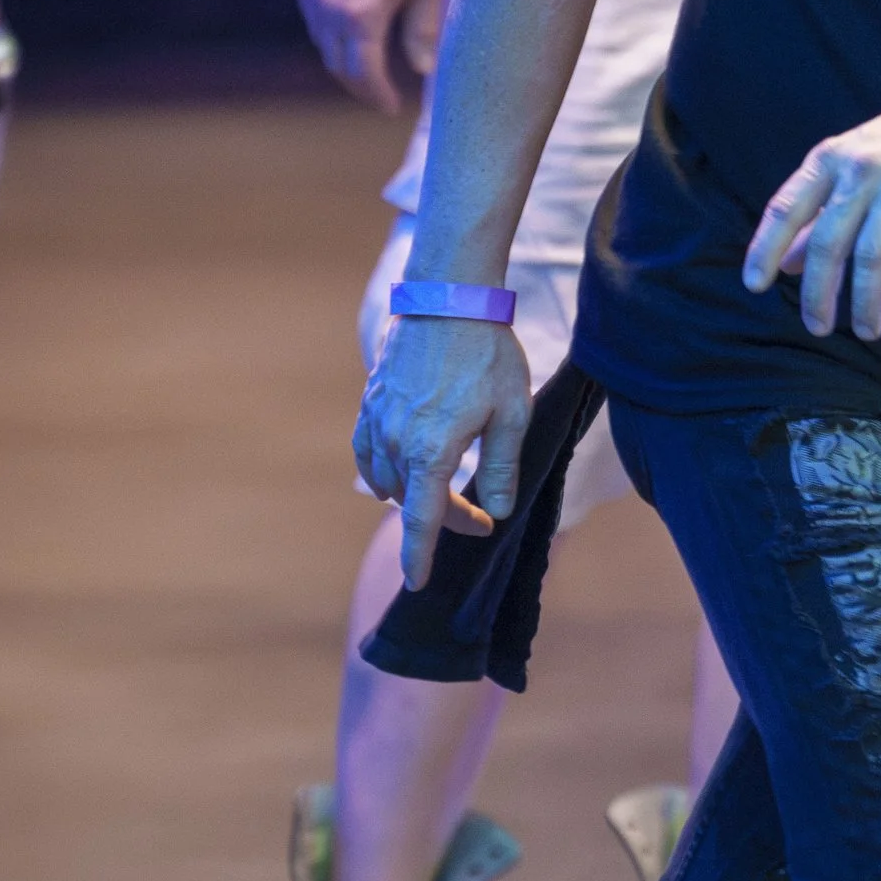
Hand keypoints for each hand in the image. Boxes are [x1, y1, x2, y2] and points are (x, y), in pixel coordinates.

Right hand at [297, 0, 446, 113]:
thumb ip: (423, 29)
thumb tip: (423, 69)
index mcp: (361, 15)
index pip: (365, 72)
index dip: (378, 94)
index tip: (392, 106)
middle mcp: (329, 8)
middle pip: (337, 63)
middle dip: (358, 84)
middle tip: (378, 93)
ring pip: (321, 41)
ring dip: (341, 60)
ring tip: (364, 66)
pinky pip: (313, 16)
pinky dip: (329, 33)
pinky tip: (347, 31)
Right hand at [351, 312, 532, 589]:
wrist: (448, 297)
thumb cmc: (487, 353)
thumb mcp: (512, 413)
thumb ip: (502, 466)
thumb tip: (496, 510)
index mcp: (433, 448)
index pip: (423, 519)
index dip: (420, 556)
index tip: (417, 583)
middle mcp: (396, 440)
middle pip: (413, 501)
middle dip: (444, 517)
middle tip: (479, 516)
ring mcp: (377, 420)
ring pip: (388, 480)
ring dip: (415, 495)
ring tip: (445, 495)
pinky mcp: (369, 403)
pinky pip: (368, 453)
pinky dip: (383, 473)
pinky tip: (398, 476)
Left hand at [743, 96, 880, 340]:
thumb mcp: (849, 168)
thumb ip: (817, 216)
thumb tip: (784, 265)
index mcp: (829, 159)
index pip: (786, 207)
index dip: (766, 247)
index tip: (755, 285)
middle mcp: (860, 171)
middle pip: (828, 242)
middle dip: (819, 292)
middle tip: (817, 326)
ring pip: (873, 255)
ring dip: (867, 302)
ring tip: (867, 332)